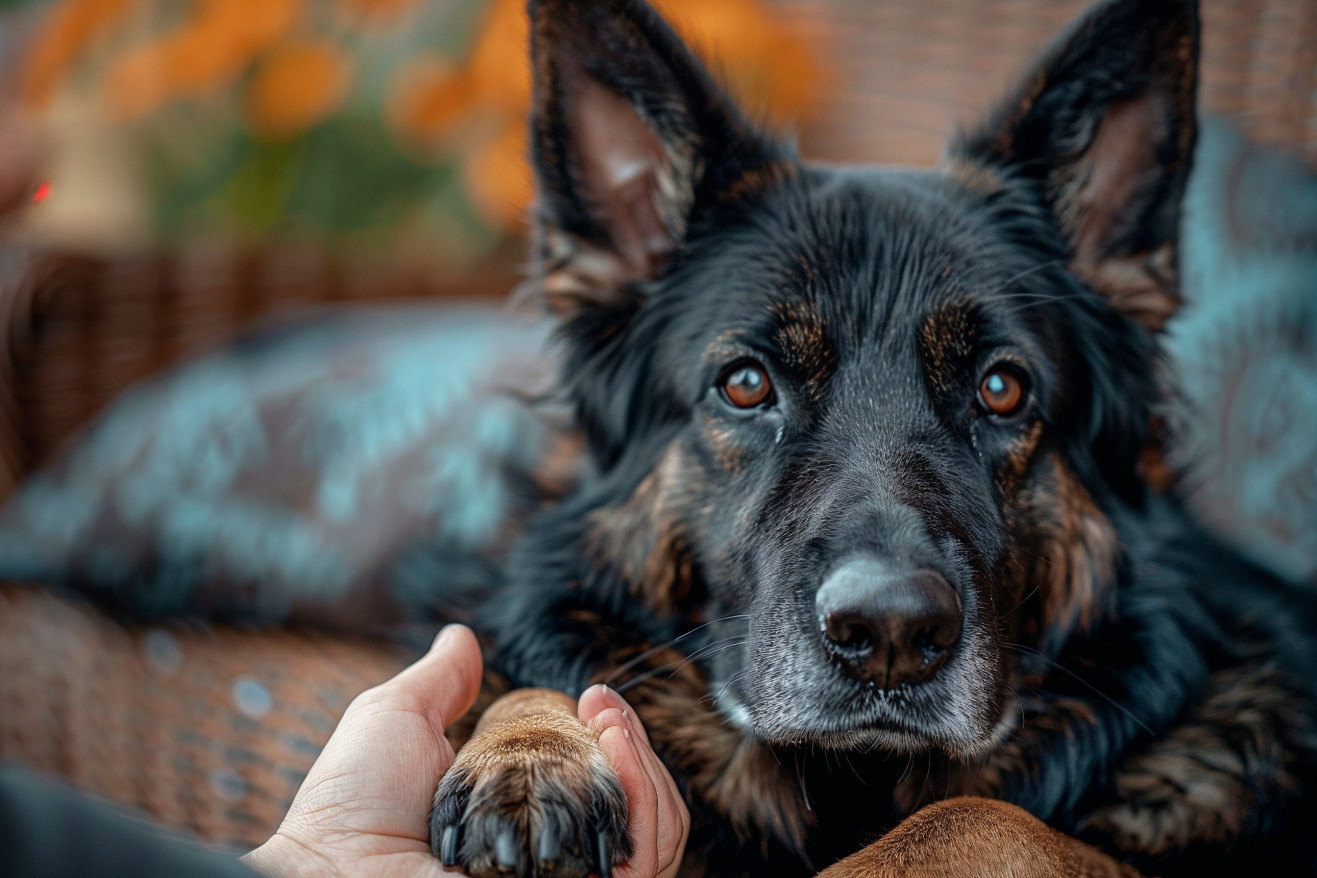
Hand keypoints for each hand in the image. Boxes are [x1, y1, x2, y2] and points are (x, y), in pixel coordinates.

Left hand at [244, 625, 689, 877]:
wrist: (332, 869)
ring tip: (610, 725)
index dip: (613, 739)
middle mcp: (554, 856)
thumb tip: (463, 639)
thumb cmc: (349, 805)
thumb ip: (439, 684)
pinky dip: (646, 798)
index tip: (592, 698)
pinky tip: (616, 750)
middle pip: (645, 810)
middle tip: (602, 707)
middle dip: (640, 748)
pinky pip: (646, 861)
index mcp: (522, 822)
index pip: (604, 789)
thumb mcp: (396, 721)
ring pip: (658, 833)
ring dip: (648, 766)